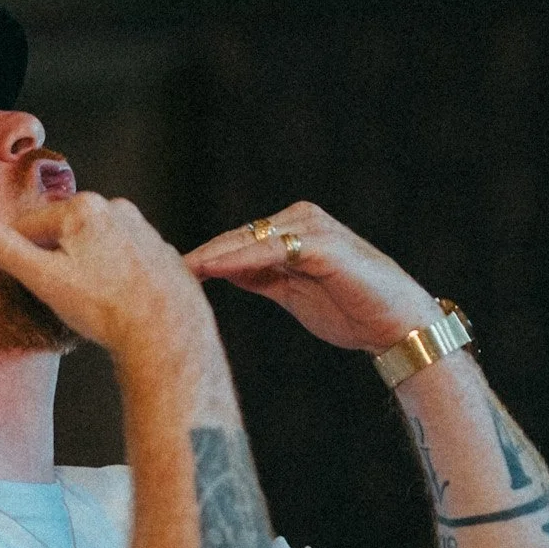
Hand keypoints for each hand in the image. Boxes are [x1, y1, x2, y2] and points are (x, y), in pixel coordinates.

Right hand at [0, 194, 215, 366]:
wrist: (168, 333)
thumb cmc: (104, 307)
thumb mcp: (43, 278)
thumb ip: (2, 249)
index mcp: (83, 208)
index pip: (30, 226)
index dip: (19, 256)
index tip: (27, 282)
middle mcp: (117, 208)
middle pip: (64, 233)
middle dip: (56, 260)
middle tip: (63, 297)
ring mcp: (143, 230)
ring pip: (95, 246)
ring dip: (86, 267)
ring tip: (92, 303)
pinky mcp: (162, 253)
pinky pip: (125, 260)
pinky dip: (115, 275)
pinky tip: (117, 302)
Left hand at [183, 203, 442, 352]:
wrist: (398, 326)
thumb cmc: (351, 310)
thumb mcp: (293, 292)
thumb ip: (261, 277)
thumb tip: (221, 270)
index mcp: (293, 231)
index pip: (236, 241)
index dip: (201, 257)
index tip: (161, 270)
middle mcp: (301, 221)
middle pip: (237, 237)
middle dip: (198, 254)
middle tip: (150, 266)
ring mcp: (313, 229)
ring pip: (249, 240)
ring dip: (211, 254)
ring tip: (173, 268)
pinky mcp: (324, 246)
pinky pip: (273, 251)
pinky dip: (239, 259)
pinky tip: (210, 269)